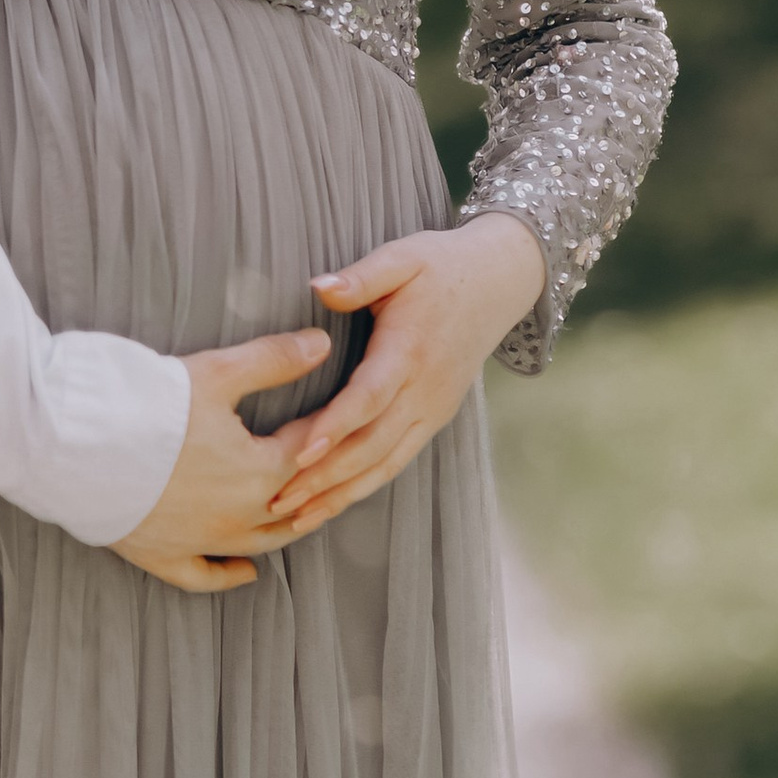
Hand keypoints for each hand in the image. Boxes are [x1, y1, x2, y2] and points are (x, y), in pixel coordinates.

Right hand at [108, 327, 336, 594]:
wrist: (75, 445)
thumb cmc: (148, 405)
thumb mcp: (216, 373)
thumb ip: (272, 360)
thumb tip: (322, 344)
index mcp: (262, 471)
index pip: (311, 449)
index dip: (325, 426)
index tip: (334, 410)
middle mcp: (241, 516)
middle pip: (297, 504)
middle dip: (315, 483)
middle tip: (329, 466)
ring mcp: (202, 541)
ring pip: (261, 543)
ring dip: (286, 528)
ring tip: (299, 514)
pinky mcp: (165, 556)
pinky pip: (206, 576)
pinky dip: (229, 574)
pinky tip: (246, 572)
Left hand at [261, 214, 545, 540]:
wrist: (499, 282)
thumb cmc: (442, 266)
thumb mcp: (403, 257)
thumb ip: (362, 276)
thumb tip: (319, 287)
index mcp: (411, 351)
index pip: (371, 397)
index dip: (336, 426)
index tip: (301, 452)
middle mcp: (425, 391)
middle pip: (373, 445)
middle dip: (326, 478)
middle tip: (277, 500)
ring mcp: (432, 410)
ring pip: (385, 464)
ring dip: (340, 495)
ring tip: (294, 520)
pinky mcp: (433, 419)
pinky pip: (395, 461)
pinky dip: (362, 487)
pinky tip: (328, 506)